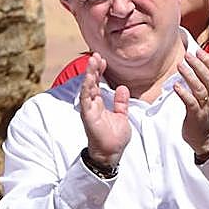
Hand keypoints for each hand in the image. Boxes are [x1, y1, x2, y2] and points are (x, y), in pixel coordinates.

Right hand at [78, 53, 129, 167]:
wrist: (112, 153)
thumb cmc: (114, 137)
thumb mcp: (121, 116)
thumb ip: (121, 103)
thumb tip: (122, 88)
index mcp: (99, 104)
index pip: (97, 84)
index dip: (99, 71)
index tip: (103, 59)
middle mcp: (92, 104)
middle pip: (91, 82)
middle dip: (93, 68)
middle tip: (95, 55)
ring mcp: (89, 109)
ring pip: (87, 87)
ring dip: (89, 74)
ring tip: (92, 60)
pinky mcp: (88, 115)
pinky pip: (86, 99)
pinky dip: (87, 87)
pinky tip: (89, 77)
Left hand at [174, 49, 208, 155]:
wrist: (205, 138)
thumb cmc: (205, 114)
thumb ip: (205, 83)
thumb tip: (195, 64)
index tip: (199, 51)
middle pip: (208, 79)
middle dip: (198, 65)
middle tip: (187, 55)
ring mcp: (206, 108)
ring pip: (200, 89)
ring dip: (189, 76)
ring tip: (179, 66)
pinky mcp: (196, 116)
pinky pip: (191, 103)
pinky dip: (183, 93)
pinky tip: (176, 86)